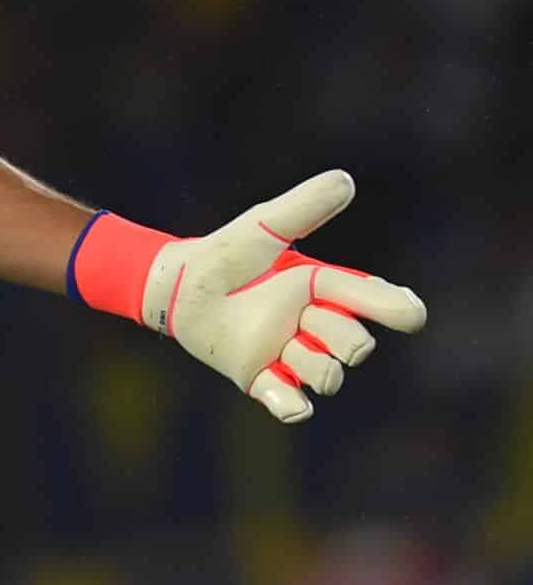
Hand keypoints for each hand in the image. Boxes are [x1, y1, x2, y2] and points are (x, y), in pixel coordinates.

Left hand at [140, 171, 426, 423]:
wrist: (176, 284)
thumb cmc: (227, 254)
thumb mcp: (263, 227)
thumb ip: (302, 208)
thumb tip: (345, 179)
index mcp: (324, 290)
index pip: (376, 303)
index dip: (395, 309)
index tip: (407, 312)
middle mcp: (314, 326)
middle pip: (357, 346)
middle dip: (341, 334)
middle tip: (306, 315)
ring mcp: (289, 355)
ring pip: (328, 377)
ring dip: (313, 365)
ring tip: (285, 344)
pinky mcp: (260, 378)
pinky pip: (290, 404)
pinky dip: (293, 405)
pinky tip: (292, 403)